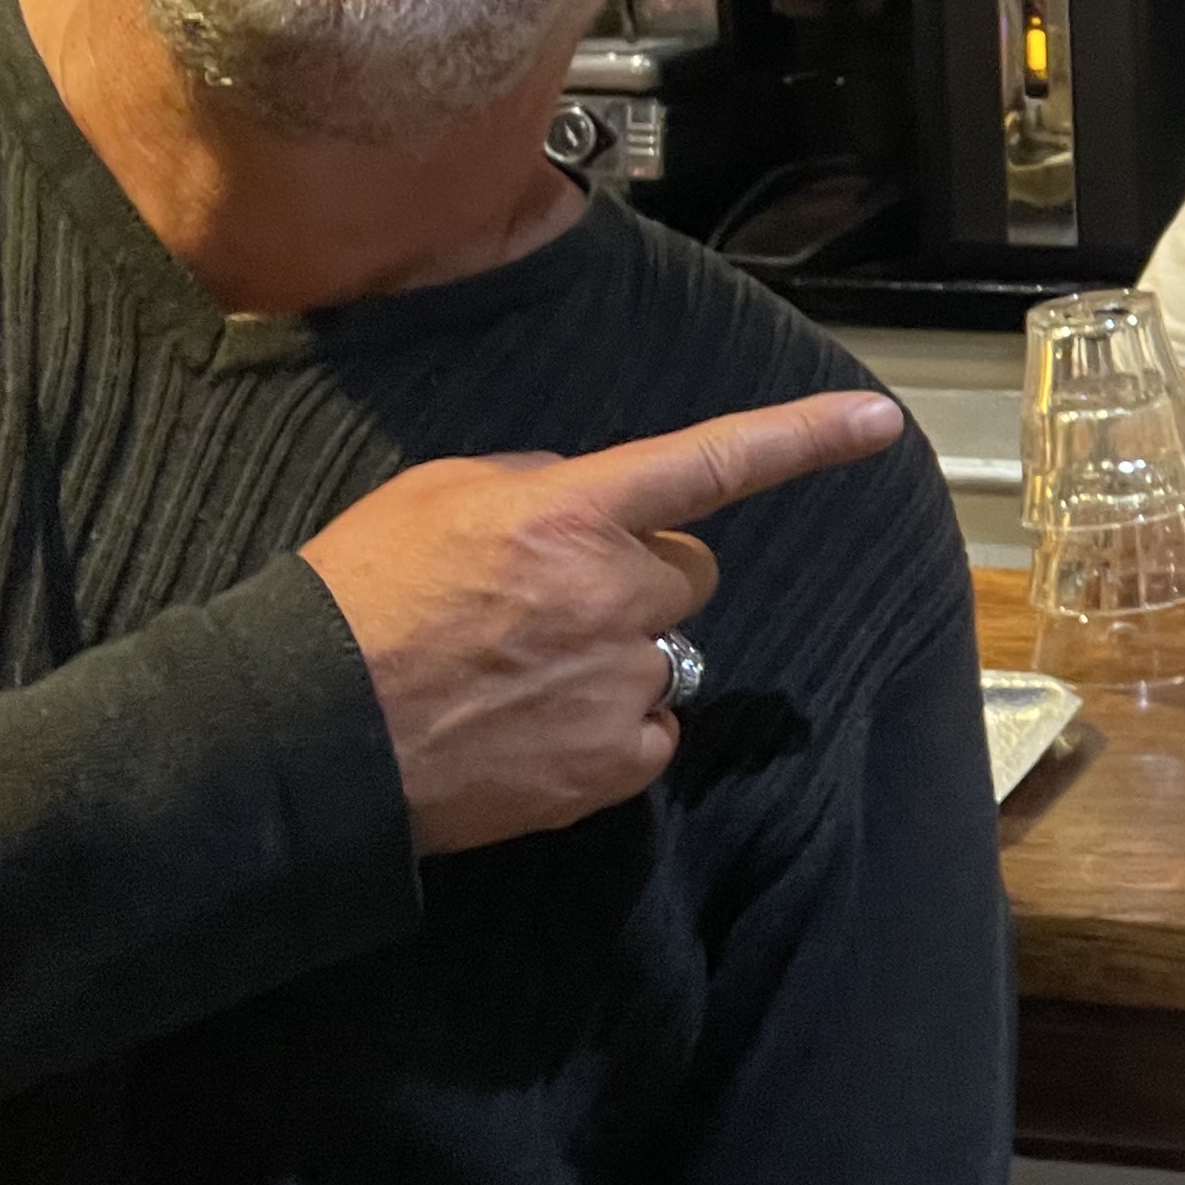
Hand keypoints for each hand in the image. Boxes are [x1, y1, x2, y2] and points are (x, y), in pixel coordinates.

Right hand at [298, 391, 905, 856]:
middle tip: (547, 604)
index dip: (804, 437)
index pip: (712, 463)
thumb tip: (588, 504)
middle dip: (638, 579)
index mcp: (571, 513)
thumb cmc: (355, 599)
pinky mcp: (609, 763)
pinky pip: (651, 730)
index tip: (881, 421)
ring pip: (665, 655)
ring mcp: (619, 682)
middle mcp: (613, 592)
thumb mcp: (435, 495)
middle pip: (688, 573)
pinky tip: (532, 729)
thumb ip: (536, 486)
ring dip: (616, 657)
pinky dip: (608, 731)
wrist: (303, 732)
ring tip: (516, 674)